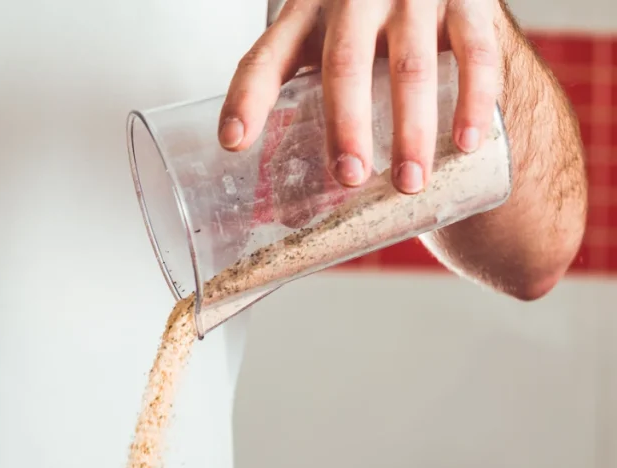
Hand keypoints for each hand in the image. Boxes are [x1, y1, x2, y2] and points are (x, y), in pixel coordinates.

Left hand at [220, 0, 502, 193]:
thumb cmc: (361, 27)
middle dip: (346, 125)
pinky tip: (466, 143)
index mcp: (305, 15)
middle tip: (350, 178)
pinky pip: (474, 51)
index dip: (247, 99)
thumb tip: (285, 206)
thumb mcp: (320, 44)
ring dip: (411, 129)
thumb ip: (302, 103)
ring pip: (410, 65)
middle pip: (343, 62)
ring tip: (409, 183)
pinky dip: (473, 99)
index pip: (266, 56)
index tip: (234, 143)